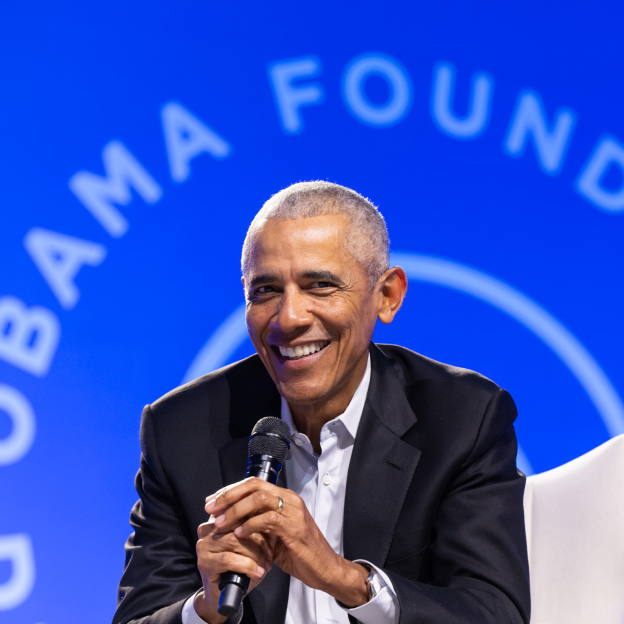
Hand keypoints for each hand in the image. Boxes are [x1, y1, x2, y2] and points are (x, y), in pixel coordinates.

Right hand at [194, 485, 273, 623]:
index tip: (274, 532)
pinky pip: (229, 558)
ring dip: (255, 553)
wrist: (224, 598)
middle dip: (259, 538)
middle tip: (271, 551)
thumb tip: (274, 518)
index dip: (260, 521)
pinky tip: (257, 572)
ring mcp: (204, 546)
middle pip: (238, 524)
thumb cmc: (240, 568)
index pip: (241, 512)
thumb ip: (257, 529)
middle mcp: (208, 529)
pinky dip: (247, 565)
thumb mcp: (251, 545)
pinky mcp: (205, 562)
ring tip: (266, 563)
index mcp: (219, 519)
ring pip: (235, 540)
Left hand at [206, 477, 368, 607]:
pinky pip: (268, 519)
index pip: (253, 483)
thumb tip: (231, 521)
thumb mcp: (275, 535)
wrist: (325, 569)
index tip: (213, 501)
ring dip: (236, 510)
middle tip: (211, 508)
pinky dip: (251, 525)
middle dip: (228, 496)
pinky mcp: (295, 528)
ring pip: (260, 498)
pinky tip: (239, 534)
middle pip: (254, 485)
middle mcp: (290, 499)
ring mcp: (294, 512)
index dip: (230, 490)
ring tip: (221, 522)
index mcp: (284, 498)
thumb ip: (258, 524)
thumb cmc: (300, 553)